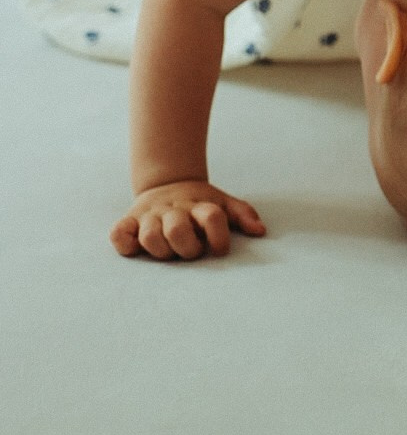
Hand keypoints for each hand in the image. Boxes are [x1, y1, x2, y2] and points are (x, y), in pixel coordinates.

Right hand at [109, 181, 265, 260]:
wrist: (167, 183)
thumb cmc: (199, 204)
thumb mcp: (223, 203)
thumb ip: (242, 214)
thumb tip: (260, 231)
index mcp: (199, 205)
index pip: (212, 217)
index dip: (219, 236)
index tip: (220, 249)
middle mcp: (173, 209)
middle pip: (177, 230)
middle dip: (187, 247)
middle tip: (192, 251)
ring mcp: (149, 215)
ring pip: (149, 235)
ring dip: (160, 248)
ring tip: (168, 251)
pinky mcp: (129, 221)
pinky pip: (119, 233)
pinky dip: (125, 243)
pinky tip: (135, 247)